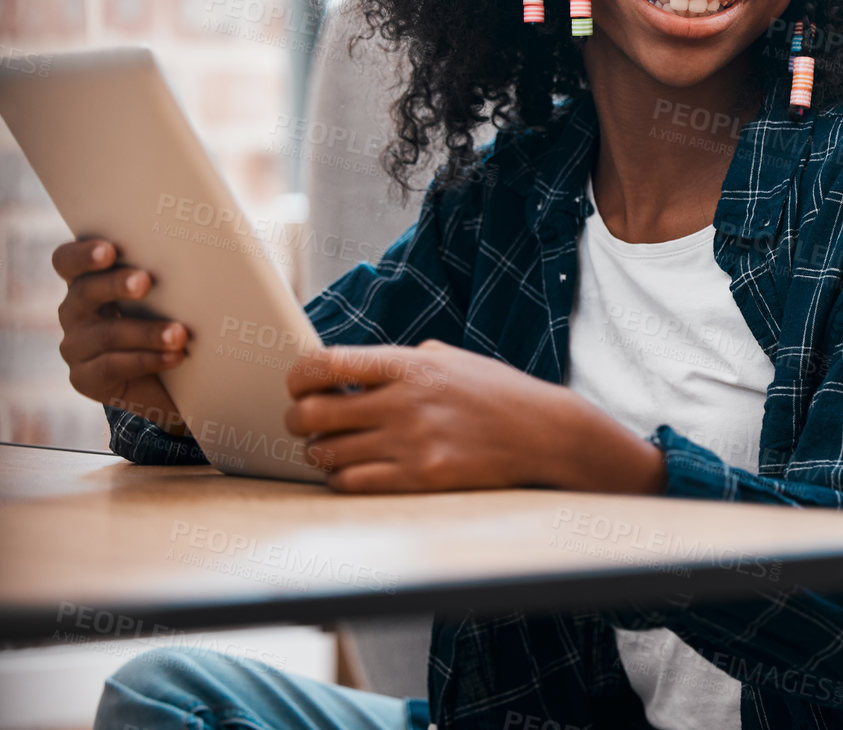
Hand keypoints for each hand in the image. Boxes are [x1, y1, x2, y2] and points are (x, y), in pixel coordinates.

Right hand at [52, 238, 188, 434]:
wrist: (173, 386)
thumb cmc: (173, 324)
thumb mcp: (172, 296)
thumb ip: (174, 272)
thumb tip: (214, 246)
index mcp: (90, 282)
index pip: (68, 260)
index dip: (82, 253)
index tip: (109, 250)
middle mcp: (76, 312)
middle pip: (84, 291)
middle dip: (115, 284)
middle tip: (145, 281)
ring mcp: (77, 346)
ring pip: (106, 333)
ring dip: (146, 331)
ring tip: (179, 333)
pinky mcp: (86, 379)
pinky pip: (112, 366)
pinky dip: (147, 359)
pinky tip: (174, 357)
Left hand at [284, 341, 667, 494]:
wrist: (544, 433)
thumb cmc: (497, 393)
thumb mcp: (450, 359)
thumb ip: (401, 361)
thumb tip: (352, 369)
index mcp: (409, 364)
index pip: (325, 364)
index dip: (297, 376)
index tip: (297, 384)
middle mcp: (403, 402)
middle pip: (312, 412)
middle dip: (297, 418)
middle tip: (302, 421)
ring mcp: (411, 442)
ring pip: (326, 453)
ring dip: (318, 452)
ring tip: (328, 448)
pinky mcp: (420, 478)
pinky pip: (353, 483)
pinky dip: (341, 478)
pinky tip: (351, 471)